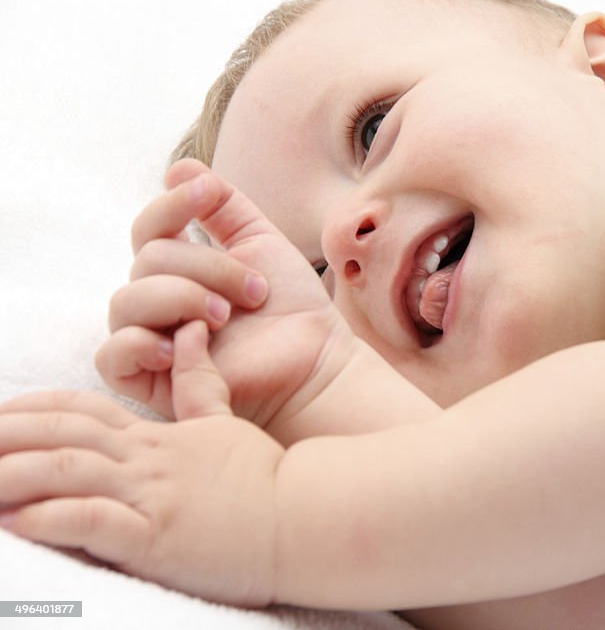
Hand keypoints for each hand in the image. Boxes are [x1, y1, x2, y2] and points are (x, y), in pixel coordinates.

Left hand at [0, 322, 283, 605]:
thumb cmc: (270, 478)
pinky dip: (48, 519)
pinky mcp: (159, 534)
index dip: (33, 409)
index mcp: (159, 437)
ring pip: (66, 471)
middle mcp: (147, 459)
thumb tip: (191, 333)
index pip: (84, 409)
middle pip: (62, 434)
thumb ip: (202, 383)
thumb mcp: (228, 425)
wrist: (311, 513)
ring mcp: (152, 494)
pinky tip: (15, 522)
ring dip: (10, 475)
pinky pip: (93, 520)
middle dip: (6, 435)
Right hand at [96, 159, 351, 434]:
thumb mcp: (261, 245)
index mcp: (181, 270)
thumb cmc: (293, 308)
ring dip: (180, 299)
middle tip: (255, 292)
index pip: (151, 229)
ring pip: (126, 301)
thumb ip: (224, 208)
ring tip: (226, 317)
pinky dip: (139, 344)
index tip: (208, 192)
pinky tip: (183, 343)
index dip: (173, 205)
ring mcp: (153, 341)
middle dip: (206, 268)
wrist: (317, 363)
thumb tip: (180, 166)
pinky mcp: (152, 383)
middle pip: (148, 261)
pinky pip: (111, 356)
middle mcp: (160, 303)